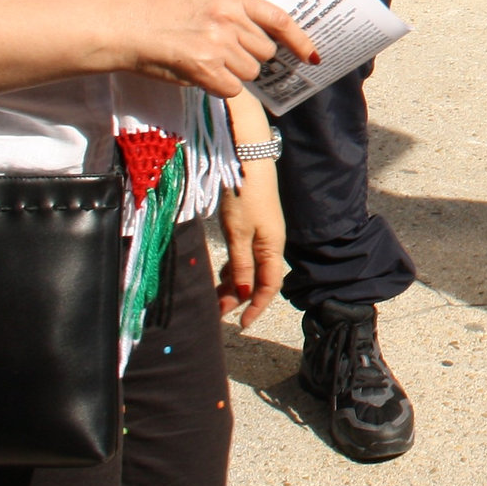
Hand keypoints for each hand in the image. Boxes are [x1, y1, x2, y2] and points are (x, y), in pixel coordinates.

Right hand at [115, 0, 318, 99]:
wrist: (119, 26)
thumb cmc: (155, 13)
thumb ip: (232, 14)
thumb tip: (260, 42)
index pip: (279, 18)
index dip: (299, 39)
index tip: (311, 55)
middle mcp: (229, 16)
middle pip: (264, 51)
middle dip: (248, 58)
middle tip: (219, 54)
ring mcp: (218, 42)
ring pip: (249, 72)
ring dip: (231, 73)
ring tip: (201, 60)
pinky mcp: (205, 67)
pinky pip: (231, 89)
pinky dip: (218, 87)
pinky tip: (196, 74)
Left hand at [216, 157, 284, 328]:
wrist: (247, 161)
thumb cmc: (244, 197)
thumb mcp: (238, 234)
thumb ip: (241, 264)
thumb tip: (243, 292)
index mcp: (272, 247)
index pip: (270, 286)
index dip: (258, 307)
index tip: (242, 324)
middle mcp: (271, 244)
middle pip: (259, 279)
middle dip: (239, 297)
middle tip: (216, 311)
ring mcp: (263, 235)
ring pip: (250, 268)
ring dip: (234, 283)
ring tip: (214, 295)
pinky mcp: (254, 226)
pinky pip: (246, 256)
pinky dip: (233, 267)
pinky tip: (220, 272)